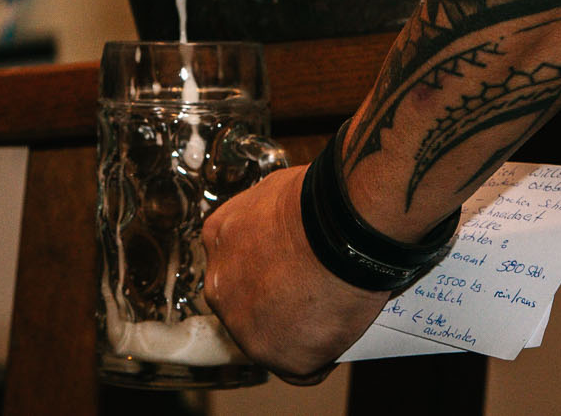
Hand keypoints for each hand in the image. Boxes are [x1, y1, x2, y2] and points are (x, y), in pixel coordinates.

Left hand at [202, 165, 389, 381]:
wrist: (342, 229)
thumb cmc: (318, 204)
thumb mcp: (275, 192)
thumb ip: (266, 218)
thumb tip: (287, 225)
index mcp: (218, 239)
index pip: (236, 266)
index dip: (266, 271)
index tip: (291, 272)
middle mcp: (219, 284)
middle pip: (246, 305)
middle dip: (275, 305)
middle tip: (313, 297)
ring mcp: (244, 325)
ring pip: (269, 339)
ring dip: (295, 335)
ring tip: (330, 320)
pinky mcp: (277, 356)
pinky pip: (300, 367)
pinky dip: (319, 359)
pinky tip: (336, 343)